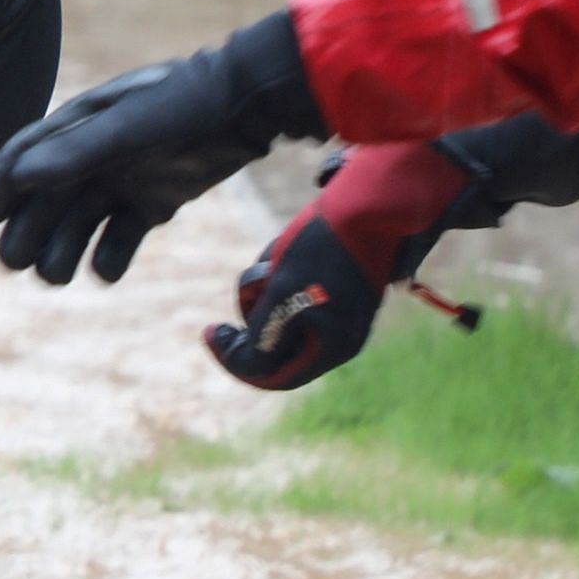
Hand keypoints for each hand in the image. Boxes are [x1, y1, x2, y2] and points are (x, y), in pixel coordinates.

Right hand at [0, 10, 320, 286]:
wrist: (250, 106)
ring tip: (55, 276)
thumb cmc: (182, 104)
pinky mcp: (155, 201)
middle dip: (26, 230)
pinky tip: (105, 271)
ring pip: (79, 222)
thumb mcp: (127, 126)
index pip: (23, 158)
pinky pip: (122, 234)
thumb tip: (18, 178)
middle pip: (46, 199)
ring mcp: (124, 178)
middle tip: (15, 263)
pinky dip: (111, 255)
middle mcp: (94, 154)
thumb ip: (76, 152)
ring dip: (62, 248)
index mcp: (77, 125)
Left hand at [205, 140, 470, 389]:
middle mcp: (342, 339)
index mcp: (333, 349)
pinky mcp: (340, 291)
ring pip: (283, 315)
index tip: (210, 329)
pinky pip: (296, 294)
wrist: (368, 203)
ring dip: (267, 288)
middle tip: (254, 280)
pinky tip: (285, 249)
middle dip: (256, 310)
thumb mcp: (283, 292)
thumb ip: (264, 334)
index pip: (274, 375)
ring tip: (276, 256)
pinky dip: (281, 275)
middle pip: (277, 344)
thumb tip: (248, 366)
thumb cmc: (323, 247)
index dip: (236, 359)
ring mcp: (344, 315)